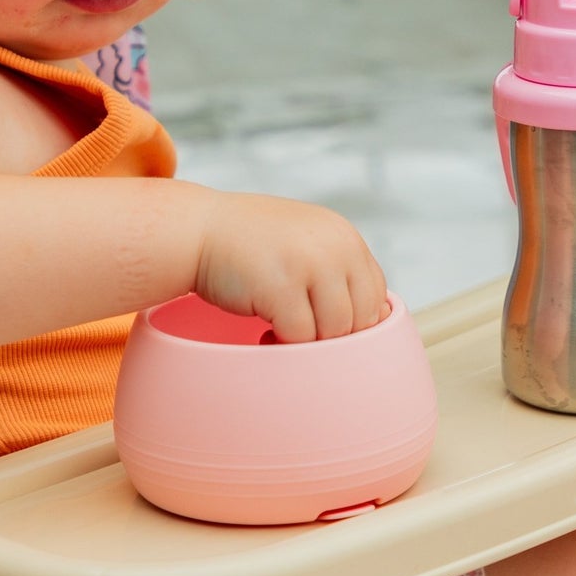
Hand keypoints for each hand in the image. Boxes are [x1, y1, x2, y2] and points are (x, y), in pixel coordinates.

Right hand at [195, 192, 389, 342]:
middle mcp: (334, 247)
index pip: (376, 295)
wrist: (196, 230)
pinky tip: (265, 336)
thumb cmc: (248, 244)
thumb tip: (379, 319)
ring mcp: (310, 265)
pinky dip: (284, 346)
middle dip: (333, 337)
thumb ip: (338, 271)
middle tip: (301, 337)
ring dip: (310, 345)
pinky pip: (301, 338)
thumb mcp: (304, 243)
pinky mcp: (282, 287)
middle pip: (361, 318)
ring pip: (334, 332)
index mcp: (344, 237)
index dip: (354, 321)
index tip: (324, 329)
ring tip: (281, 336)